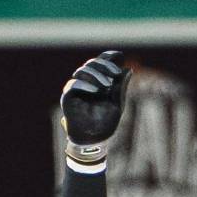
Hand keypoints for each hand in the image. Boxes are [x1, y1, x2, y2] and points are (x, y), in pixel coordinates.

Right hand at [60, 51, 129, 167]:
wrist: (95, 140)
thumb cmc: (106, 122)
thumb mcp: (118, 103)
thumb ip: (121, 87)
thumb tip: (128, 69)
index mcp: (99, 81)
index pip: (101, 62)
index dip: (109, 56)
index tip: (120, 55)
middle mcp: (87, 82)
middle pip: (92, 63)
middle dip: (104, 66)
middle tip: (115, 74)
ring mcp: (76, 89)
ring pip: (82, 71)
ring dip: (96, 75)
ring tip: (106, 86)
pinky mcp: (68, 97)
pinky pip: (73, 85)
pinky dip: (84, 85)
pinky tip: (96, 91)